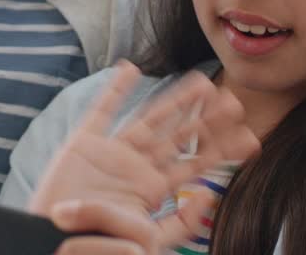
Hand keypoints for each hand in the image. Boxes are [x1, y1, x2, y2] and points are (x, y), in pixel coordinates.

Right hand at [28, 61, 258, 252]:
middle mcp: (135, 165)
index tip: (251, 137)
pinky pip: (101, 111)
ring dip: (176, 101)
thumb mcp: (148, 243)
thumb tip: (208, 197)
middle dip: (207, 120)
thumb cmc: (99, 248)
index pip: (194, 164)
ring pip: (149, 118)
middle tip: (236, 102)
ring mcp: (110, 152)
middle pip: (178, 136)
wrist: (54, 245)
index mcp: (152, 189)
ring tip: (203, 82)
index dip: (222, 150)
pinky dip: (113, 90)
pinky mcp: (82, 143)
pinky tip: (129, 68)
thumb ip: (180, 224)